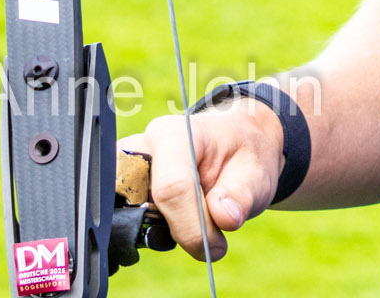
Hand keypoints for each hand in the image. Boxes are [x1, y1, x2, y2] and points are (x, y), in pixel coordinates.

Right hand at [120, 96, 283, 259]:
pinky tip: (179, 217)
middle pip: (145, 208)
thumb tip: (224, 217)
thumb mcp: (256, 172)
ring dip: (165, 230)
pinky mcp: (123, 189)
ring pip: (133, 221)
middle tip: (207, 225)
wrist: (234, 147)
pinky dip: (155, 231)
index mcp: (173, 134)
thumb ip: (241, 196)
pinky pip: (129, 224)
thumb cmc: (242, 155)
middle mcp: (142, 147)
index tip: (217, 246)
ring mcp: (127, 170)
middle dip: (177, 228)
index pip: (171, 189)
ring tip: (196, 213)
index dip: (193, 227)